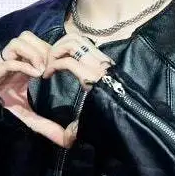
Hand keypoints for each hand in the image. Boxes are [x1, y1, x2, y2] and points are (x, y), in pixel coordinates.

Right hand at [0, 31, 113, 148]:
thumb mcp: (28, 117)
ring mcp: (0, 64)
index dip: (48, 49)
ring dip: (33, 53)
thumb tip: (67, 141)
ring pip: (17, 42)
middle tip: (50, 67)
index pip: (35, 43)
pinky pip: (9, 61)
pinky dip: (24, 65)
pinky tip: (34, 75)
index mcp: (20, 65)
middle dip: (42, 49)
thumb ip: (47, 125)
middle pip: (27, 37)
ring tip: (42, 70)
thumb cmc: (2, 112)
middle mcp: (10, 60)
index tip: (57, 66)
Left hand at [40, 33, 114, 147]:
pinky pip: (67, 61)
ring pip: (71, 43)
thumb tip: (68, 137)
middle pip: (74, 38)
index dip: (62, 48)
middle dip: (56, 47)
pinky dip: (53, 65)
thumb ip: (81, 114)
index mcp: (102, 65)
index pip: (81, 42)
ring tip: (47, 67)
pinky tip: (47, 75)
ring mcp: (98, 66)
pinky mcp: (92, 75)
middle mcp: (101, 62)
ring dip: (54, 52)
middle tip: (47, 63)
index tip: (52, 65)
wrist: (128, 123)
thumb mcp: (94, 112)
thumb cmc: (111, 121)